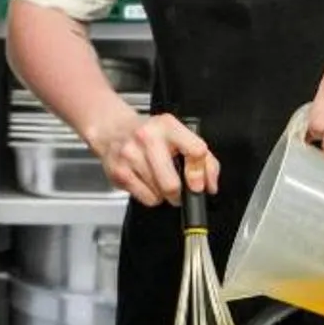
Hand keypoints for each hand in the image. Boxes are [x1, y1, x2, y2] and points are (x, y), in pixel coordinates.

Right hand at [87, 107, 217, 206]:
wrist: (113, 129)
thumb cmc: (151, 134)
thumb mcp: (178, 135)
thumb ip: (202, 157)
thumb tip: (210, 185)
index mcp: (168, 125)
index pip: (196, 151)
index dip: (201, 172)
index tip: (199, 182)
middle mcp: (147, 138)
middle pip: (172, 184)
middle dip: (180, 193)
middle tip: (179, 189)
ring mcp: (130, 155)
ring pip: (159, 194)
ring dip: (164, 194)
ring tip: (159, 179)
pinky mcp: (119, 172)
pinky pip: (146, 199)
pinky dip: (151, 196)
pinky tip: (147, 182)